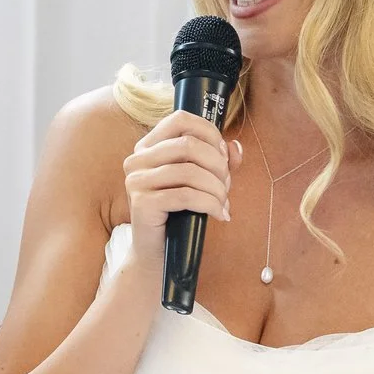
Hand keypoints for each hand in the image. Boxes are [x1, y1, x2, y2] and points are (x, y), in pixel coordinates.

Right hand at [121, 112, 240, 266]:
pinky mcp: (142, 203)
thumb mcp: (200, 182)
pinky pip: (187, 196)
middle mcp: (137, 160)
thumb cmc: (178, 215)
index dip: (209, 133)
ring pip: (190, 171)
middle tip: (226, 186)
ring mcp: (136, 181)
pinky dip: (211, 205)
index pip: (180, 119)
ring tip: (223, 203)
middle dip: (218, 166)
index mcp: (147, 147)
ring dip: (217, 188)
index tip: (224, 156)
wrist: (157, 254)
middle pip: (189, 145)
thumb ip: (218, 162)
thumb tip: (236, 148)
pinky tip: (220, 215)